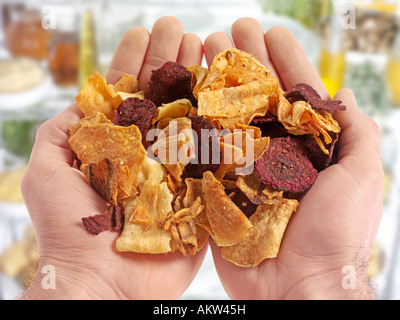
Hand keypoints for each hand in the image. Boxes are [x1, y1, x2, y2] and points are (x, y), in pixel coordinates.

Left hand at [20, 17, 206, 299]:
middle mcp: (146, 149)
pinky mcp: (199, 190)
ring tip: (205, 46)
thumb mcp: (48, 171)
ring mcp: (175, 167)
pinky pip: (213, 153)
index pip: (126, 92)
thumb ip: (60, 133)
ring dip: (196, 81)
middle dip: (169, 61)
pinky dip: (221, 123)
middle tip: (181, 29)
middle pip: (161, 98)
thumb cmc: (70, 229)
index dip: (134, 60)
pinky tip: (228, 94)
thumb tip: (81, 102)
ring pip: (188, 116)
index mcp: (113, 142)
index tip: (144, 31)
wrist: (103, 282)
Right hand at [205, 18, 382, 299]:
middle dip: (244, 61)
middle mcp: (273, 150)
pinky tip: (186, 96)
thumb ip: (357, 134)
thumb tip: (345, 94)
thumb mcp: (361, 177)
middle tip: (228, 32)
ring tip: (203, 51)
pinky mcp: (218, 187)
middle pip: (256, 97)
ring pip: (228, 116)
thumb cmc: (334, 234)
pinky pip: (204, 150)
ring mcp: (243, 167)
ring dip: (217, 82)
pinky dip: (195, 123)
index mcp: (306, 144)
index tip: (271, 31)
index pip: (294, 91)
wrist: (297, 286)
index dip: (284, 59)